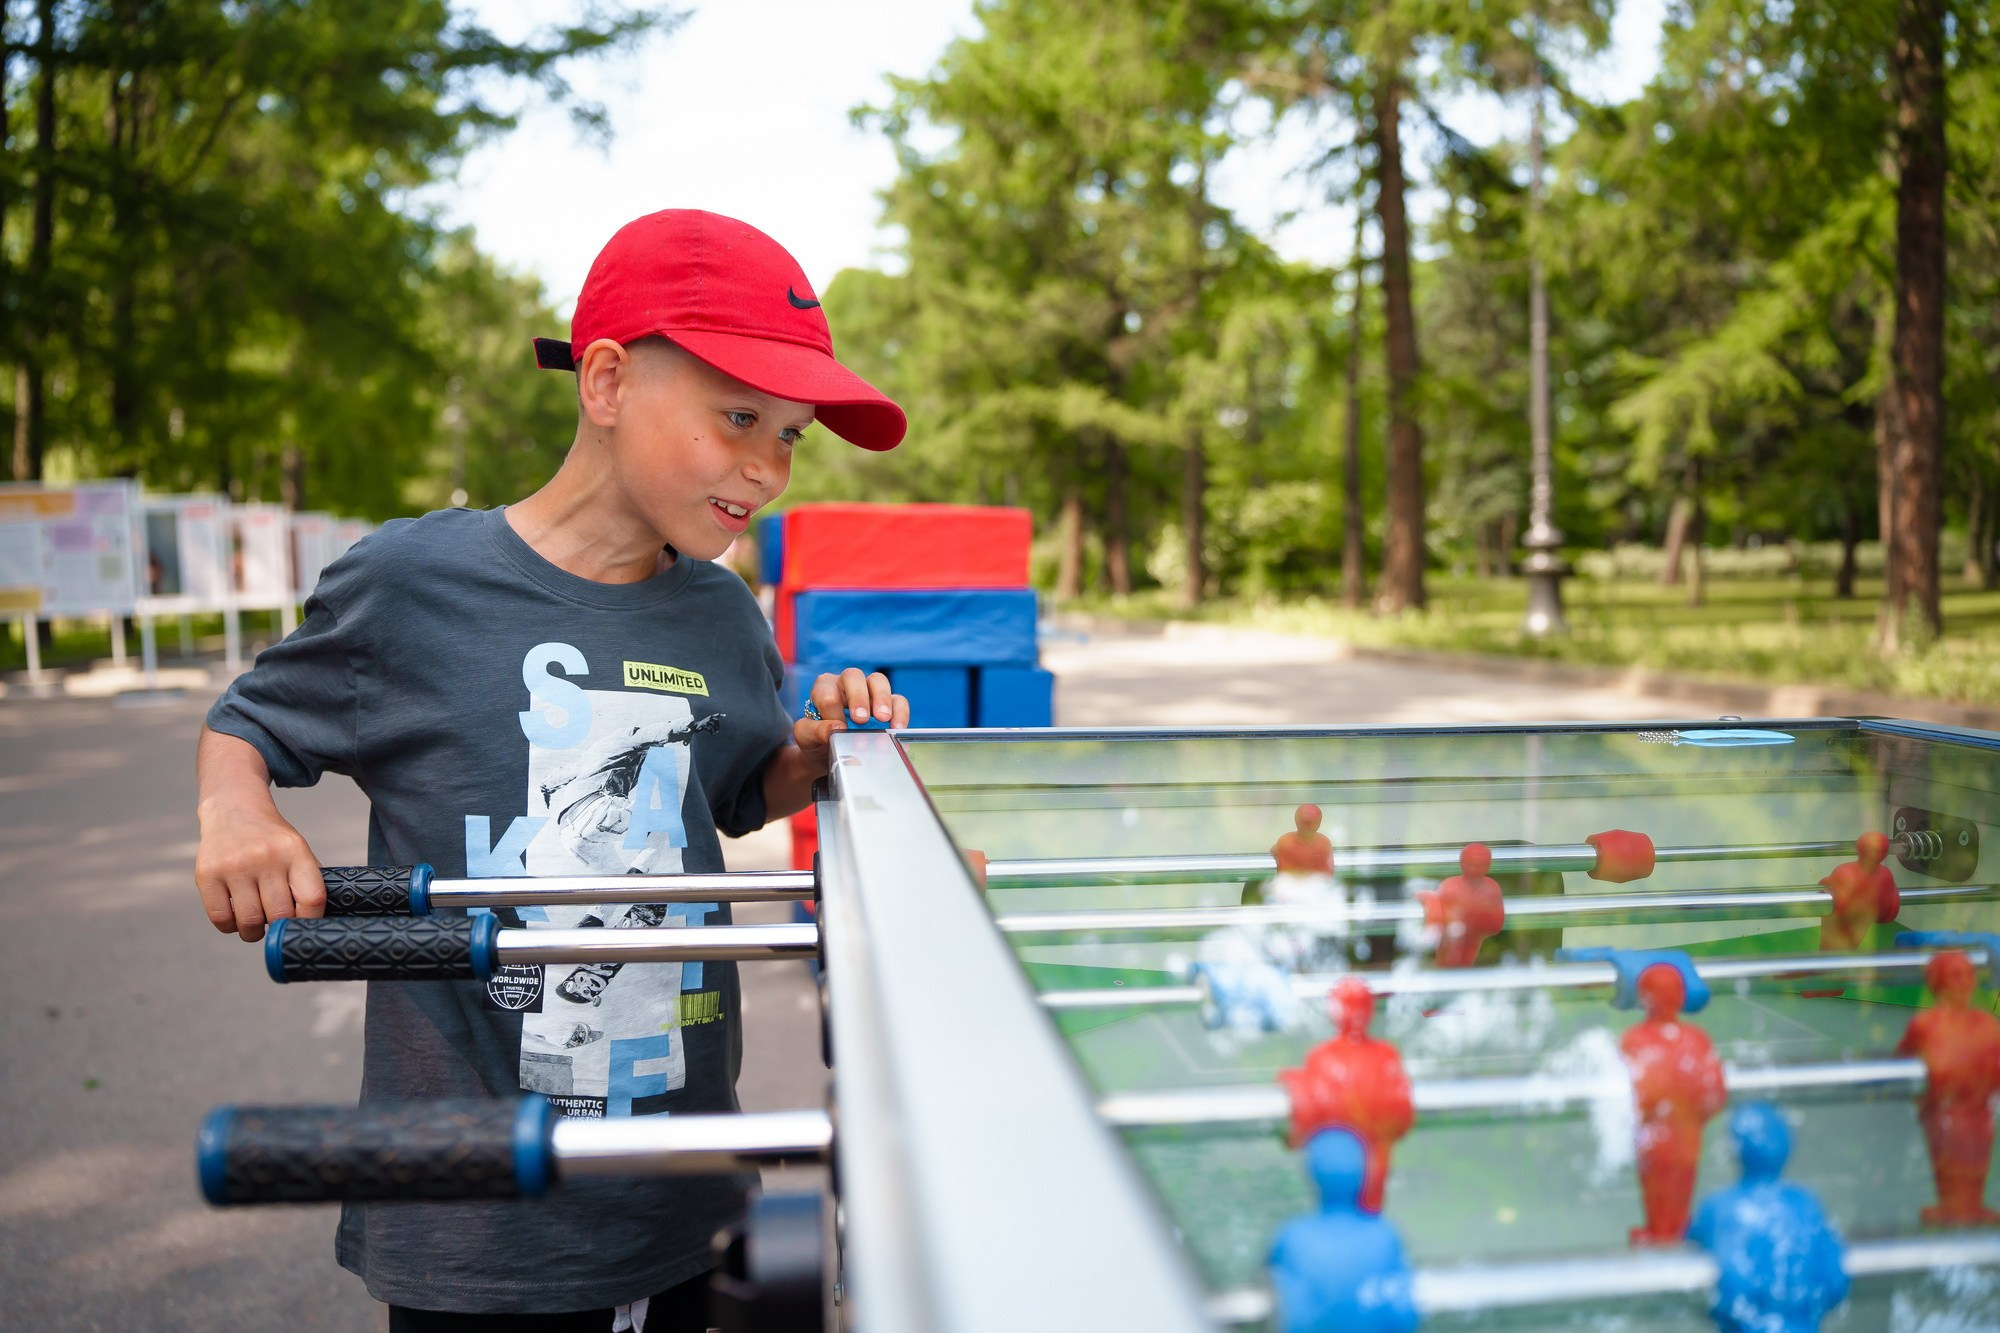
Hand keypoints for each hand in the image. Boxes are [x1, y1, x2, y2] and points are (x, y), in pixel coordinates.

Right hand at [194, 799, 325, 941]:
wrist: (234, 810)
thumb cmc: (271, 840)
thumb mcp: (297, 850)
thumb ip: (307, 881)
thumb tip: (314, 922)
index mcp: (294, 851)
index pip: (311, 899)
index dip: (310, 920)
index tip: (303, 924)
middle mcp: (265, 857)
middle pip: (280, 915)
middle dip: (279, 926)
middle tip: (276, 922)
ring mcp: (234, 866)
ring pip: (250, 922)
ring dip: (254, 932)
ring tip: (256, 923)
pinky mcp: (207, 874)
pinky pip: (221, 919)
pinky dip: (230, 926)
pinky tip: (235, 916)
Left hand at [792, 668, 909, 776]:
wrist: (829, 754)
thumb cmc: (816, 740)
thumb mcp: (806, 737)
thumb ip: (814, 731)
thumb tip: (836, 727)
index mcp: (824, 688)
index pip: (827, 692)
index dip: (832, 711)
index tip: (837, 729)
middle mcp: (846, 685)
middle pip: (853, 676)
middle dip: (858, 697)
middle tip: (861, 719)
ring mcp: (869, 693)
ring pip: (878, 681)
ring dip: (881, 699)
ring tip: (883, 719)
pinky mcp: (887, 705)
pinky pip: (898, 700)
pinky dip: (900, 713)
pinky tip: (897, 729)